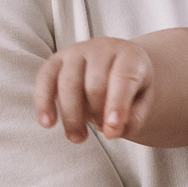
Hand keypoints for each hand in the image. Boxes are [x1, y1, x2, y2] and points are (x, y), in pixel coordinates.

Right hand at [34, 38, 156, 142]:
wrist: (115, 64)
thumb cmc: (130, 86)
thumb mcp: (143, 101)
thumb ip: (133, 117)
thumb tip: (112, 130)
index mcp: (130, 55)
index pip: (123, 78)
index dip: (117, 104)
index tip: (113, 128)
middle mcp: (101, 49)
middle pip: (94, 84)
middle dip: (97, 114)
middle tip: (104, 131)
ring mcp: (76, 52)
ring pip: (68, 83)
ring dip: (71, 116)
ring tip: (78, 138)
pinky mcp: (56, 60)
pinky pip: (45, 79)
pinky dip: (44, 103)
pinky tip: (48, 123)